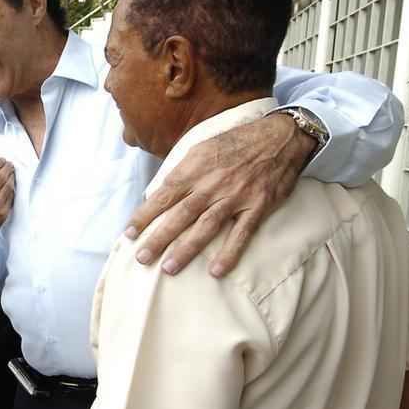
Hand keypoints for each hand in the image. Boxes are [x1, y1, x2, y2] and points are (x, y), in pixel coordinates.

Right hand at [0, 158, 13, 254]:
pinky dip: (12, 189)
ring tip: (11, 172)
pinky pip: (11, 197)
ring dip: (11, 176)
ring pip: (8, 185)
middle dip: (7, 167)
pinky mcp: (2, 213)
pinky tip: (11, 185)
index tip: (1, 160)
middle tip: (9, 164)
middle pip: (1, 176)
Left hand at [126, 114, 312, 276]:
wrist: (279, 137)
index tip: (129, 233)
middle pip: (181, 215)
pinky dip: (229, 252)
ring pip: (206, 226)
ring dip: (187, 249)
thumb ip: (183, 171)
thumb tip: (159, 192)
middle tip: (142, 258)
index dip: (145, 215)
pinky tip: (216, 271)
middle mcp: (212, 183)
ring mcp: (235, 197)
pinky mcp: (257, 207)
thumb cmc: (236, 142)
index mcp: (195, 168)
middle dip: (159, 237)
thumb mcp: (202, 147)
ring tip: (169, 268)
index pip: (164, 194)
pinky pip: (242, 233)